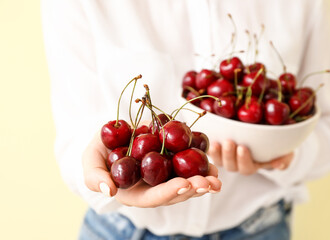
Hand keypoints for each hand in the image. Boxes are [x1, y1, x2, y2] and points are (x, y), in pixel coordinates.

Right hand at [82, 131, 221, 207]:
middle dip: (194, 188)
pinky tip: (212, 159)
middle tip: (209, 182)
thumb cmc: (98, 152)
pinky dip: (201, 163)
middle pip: (176, 193)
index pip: (154, 197)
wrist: (112, 136)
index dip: (169, 192)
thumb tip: (109, 191)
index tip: (185, 184)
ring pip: (187, 181)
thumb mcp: (90, 161)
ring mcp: (165, 175)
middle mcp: (154, 188)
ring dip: (203, 180)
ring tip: (216, 175)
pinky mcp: (173, 162)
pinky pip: (189, 164)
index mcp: (136, 193)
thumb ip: (95, 177)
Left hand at [208, 140, 293, 174]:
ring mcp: (224, 155)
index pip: (246, 168)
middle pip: (229, 165)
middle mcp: (236, 163)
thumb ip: (285, 158)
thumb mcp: (285, 150)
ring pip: (217, 159)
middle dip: (228, 155)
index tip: (242, 148)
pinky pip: (208, 150)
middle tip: (229, 142)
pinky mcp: (216, 146)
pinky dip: (206, 145)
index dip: (243, 160)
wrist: (264, 130)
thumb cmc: (275, 143)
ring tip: (216, 142)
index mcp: (252, 165)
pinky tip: (206, 136)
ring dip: (216, 152)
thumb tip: (279, 165)